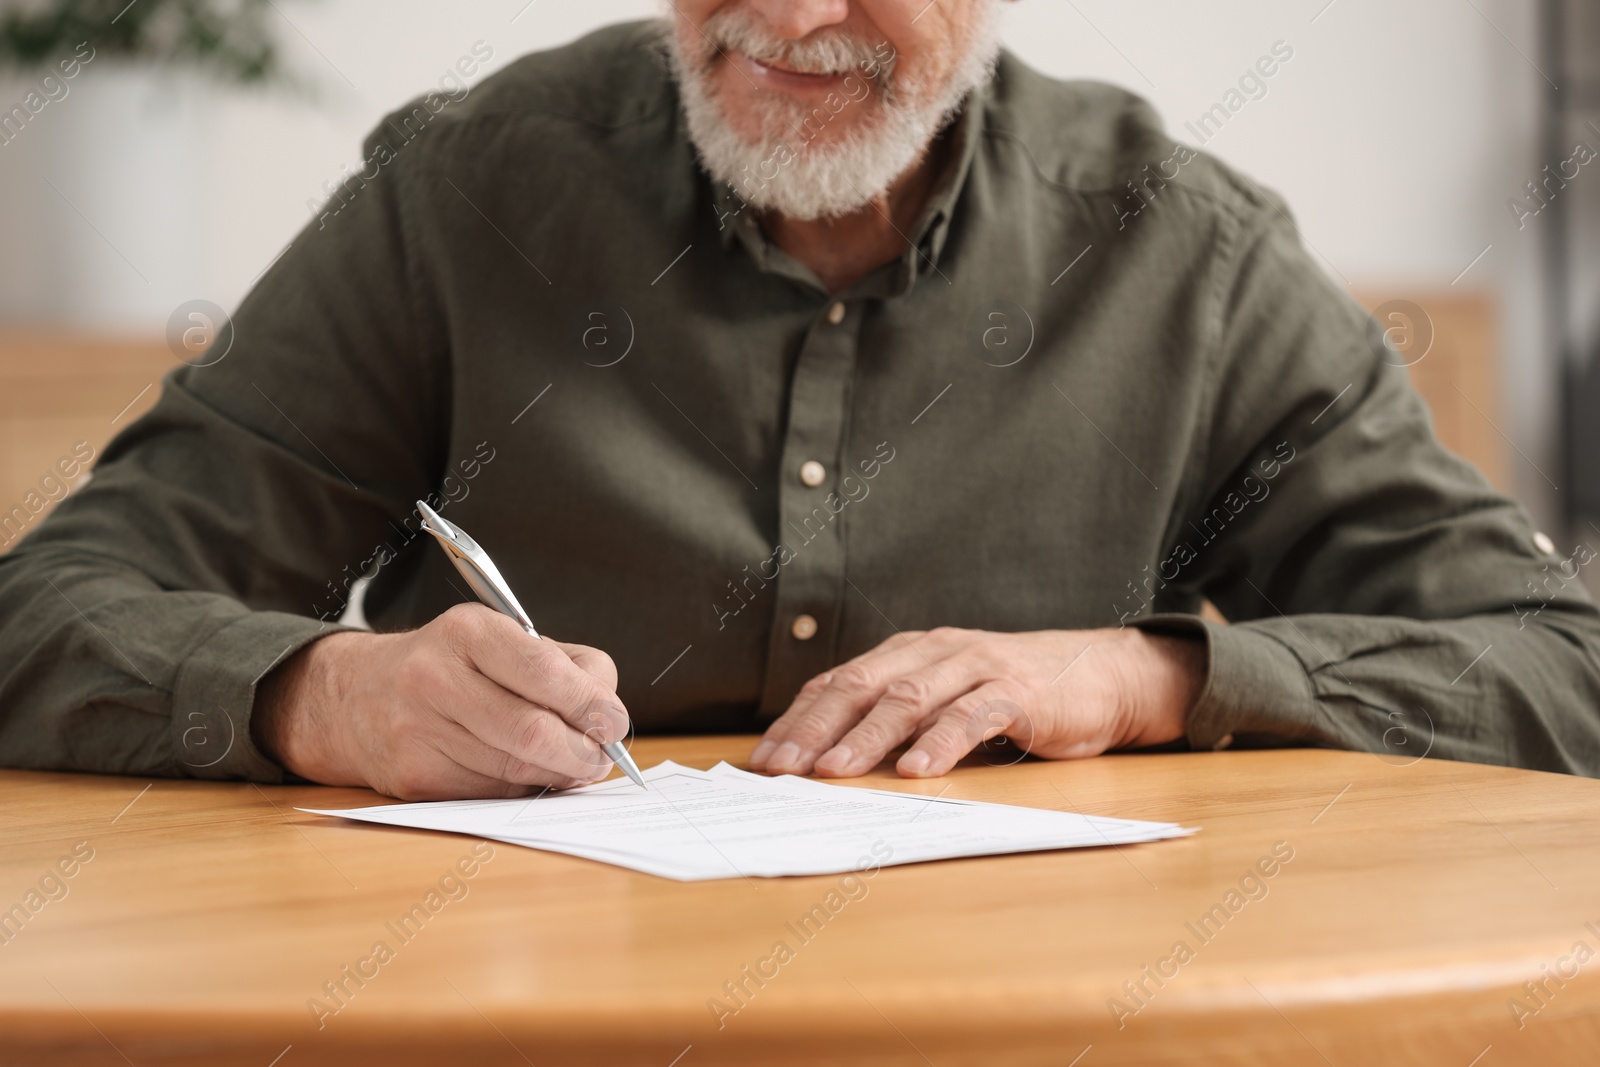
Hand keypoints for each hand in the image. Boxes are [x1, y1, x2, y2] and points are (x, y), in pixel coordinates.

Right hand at [252, 604, 629, 799]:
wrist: (357, 697)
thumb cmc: (454, 665)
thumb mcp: (503, 638)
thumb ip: (567, 666)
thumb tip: (609, 719)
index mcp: (469, 631)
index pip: (545, 672)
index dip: (591, 705)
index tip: (615, 723)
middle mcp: (436, 677)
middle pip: (532, 732)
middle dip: (583, 753)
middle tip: (602, 758)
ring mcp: (419, 731)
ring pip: (516, 770)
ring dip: (558, 775)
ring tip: (572, 765)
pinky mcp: (414, 778)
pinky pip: (491, 794)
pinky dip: (522, 789)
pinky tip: (525, 774)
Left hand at [748, 627, 1203, 778]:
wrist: (1099, 675)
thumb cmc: (1010, 695)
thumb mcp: (943, 700)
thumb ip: (895, 721)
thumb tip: (828, 765)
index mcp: (907, 655)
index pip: (837, 684)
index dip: (797, 721)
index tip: (763, 760)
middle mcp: (934, 653)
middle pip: (861, 687)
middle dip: (814, 730)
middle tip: (781, 769)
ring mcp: (975, 667)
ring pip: (909, 700)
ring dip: (866, 738)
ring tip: (833, 773)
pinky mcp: (1017, 691)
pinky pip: (972, 715)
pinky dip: (941, 742)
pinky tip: (917, 771)